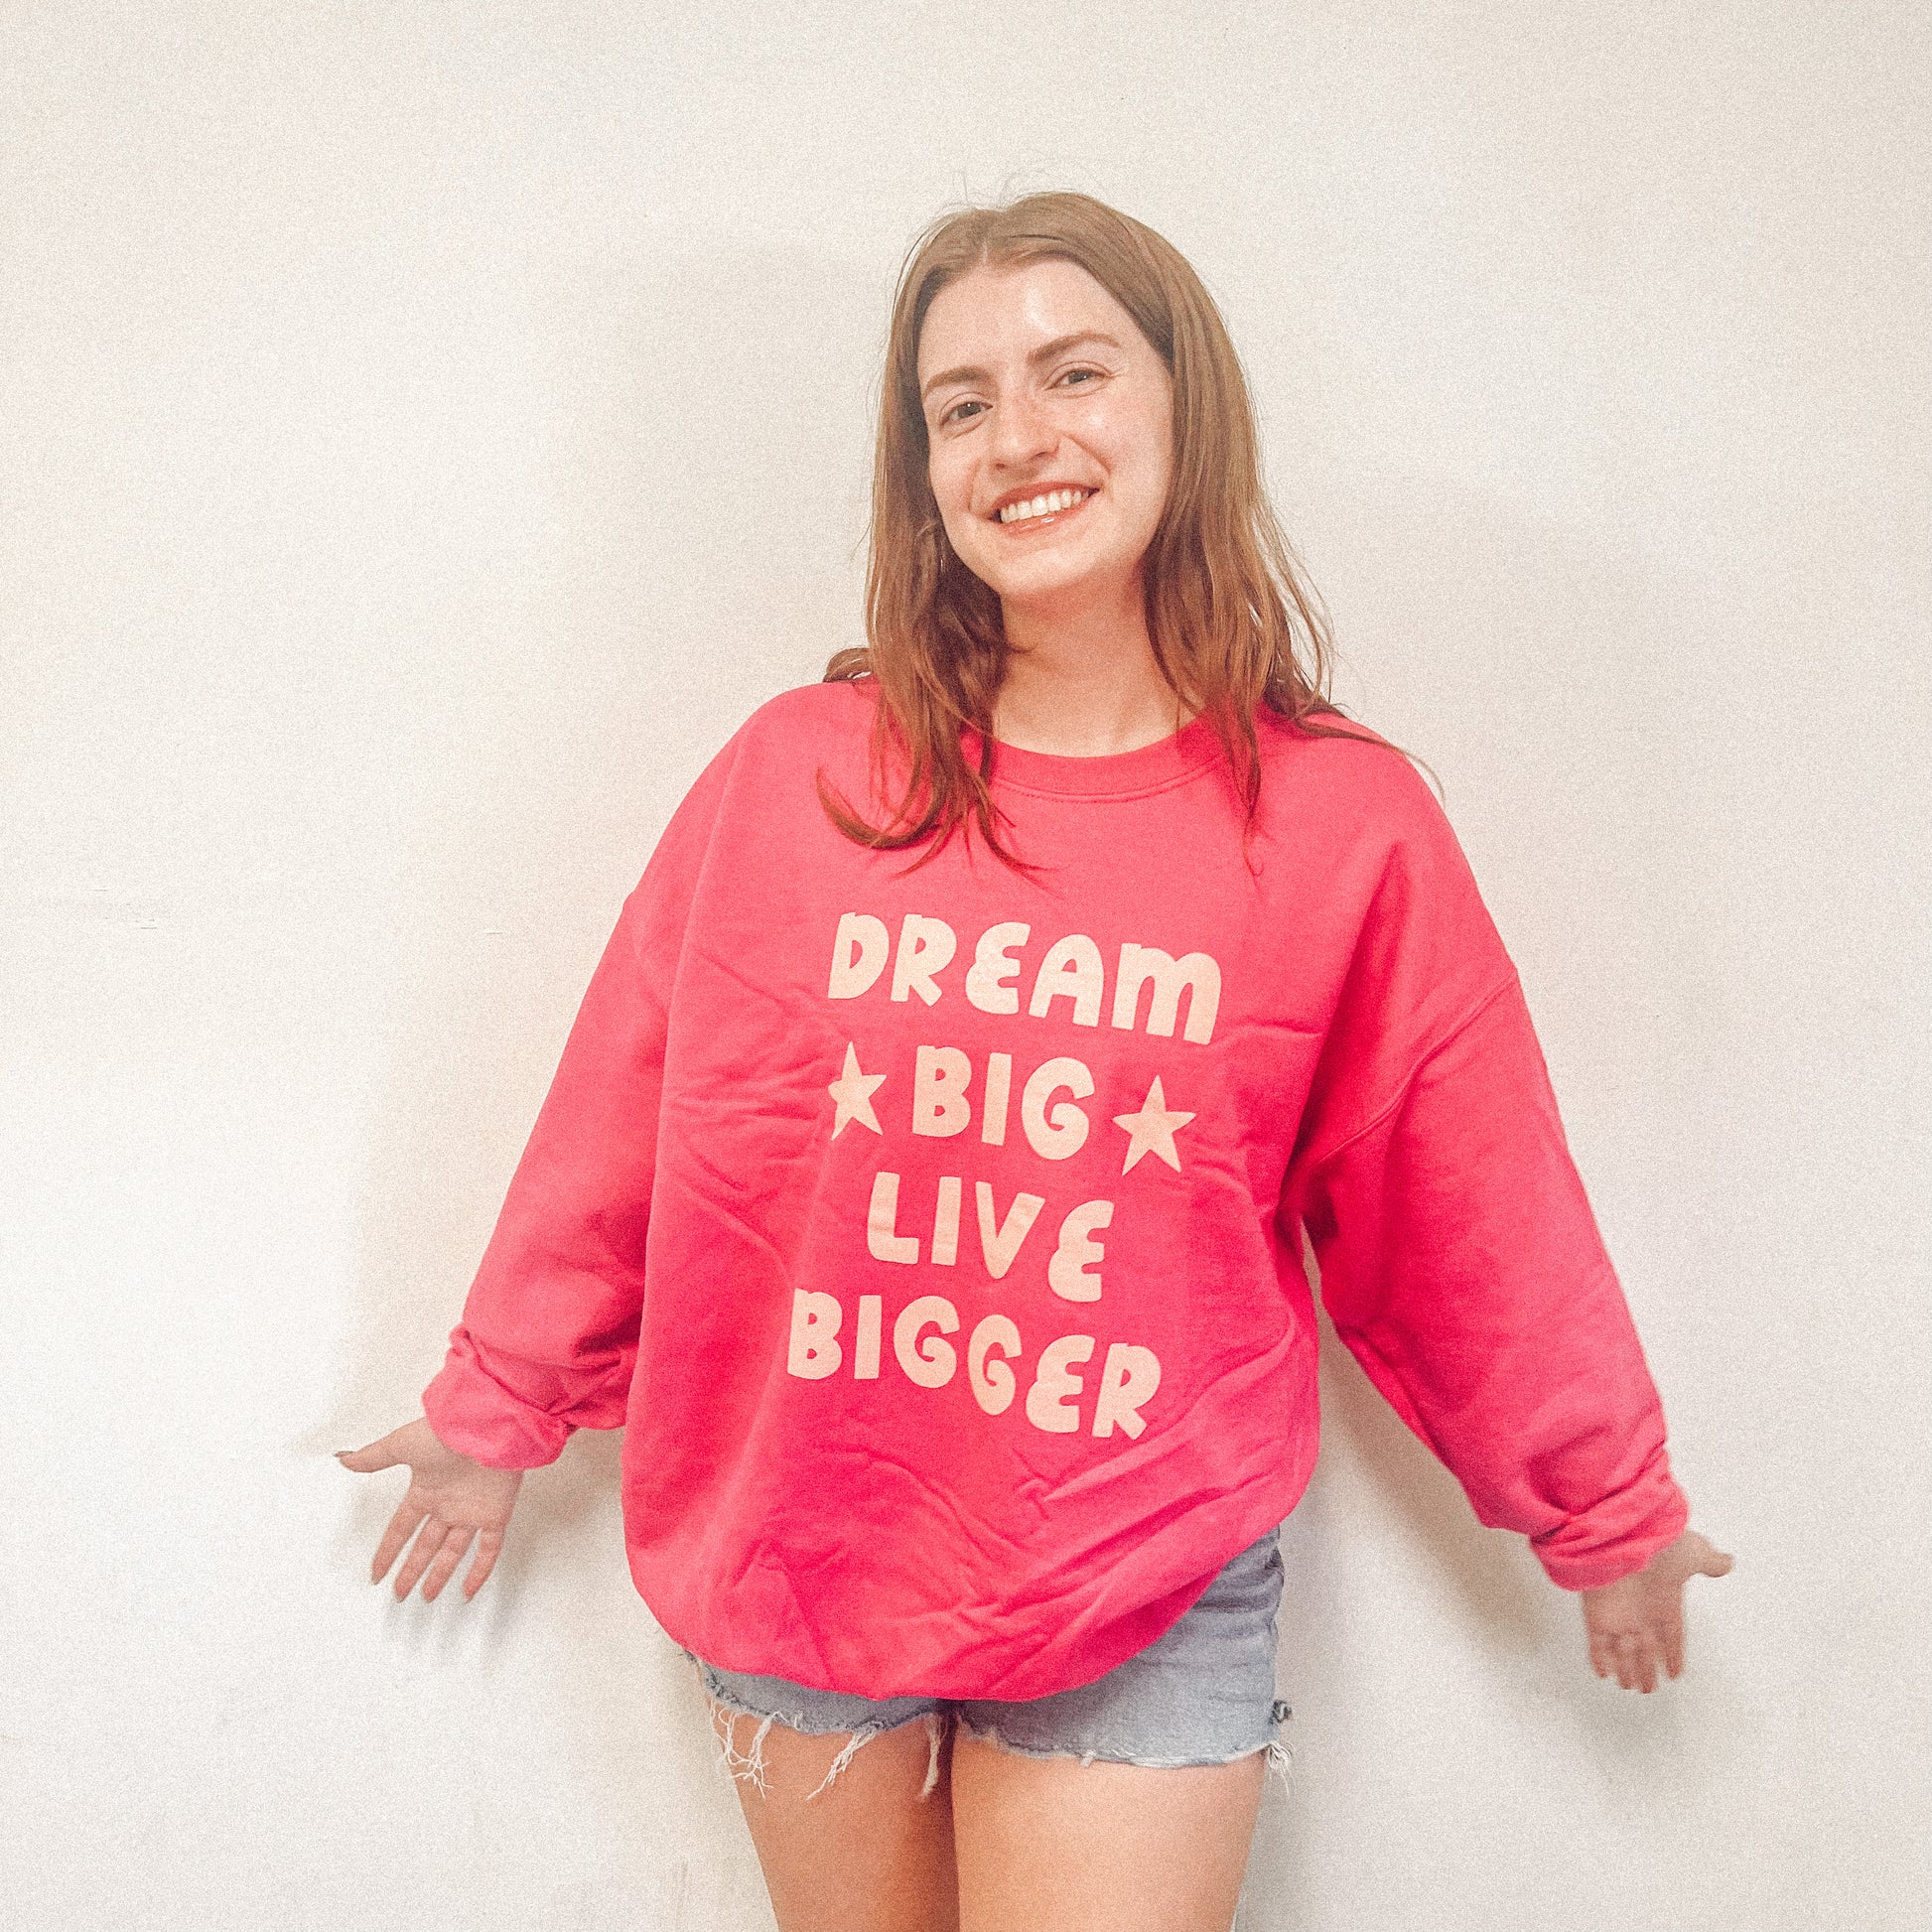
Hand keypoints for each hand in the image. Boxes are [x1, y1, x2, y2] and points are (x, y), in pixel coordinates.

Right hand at [336, 1418, 524, 1601]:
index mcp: (425, 1490)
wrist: (487, 1427)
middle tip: (400, 1590)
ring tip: (426, 1596)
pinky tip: (468, 1591)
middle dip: (411, 1569)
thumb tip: (346, 1460)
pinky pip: (489, 1550)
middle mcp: (447, 1504)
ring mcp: (471, 1511)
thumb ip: (374, 1457)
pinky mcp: (495, 1515)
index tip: (377, 1569)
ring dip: (439, 1575)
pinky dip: (479, 1572)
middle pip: (425, 1546)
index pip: (401, 1528)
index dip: (388, 1550)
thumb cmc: (448, 1431)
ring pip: (453, 1552)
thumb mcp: (401, 1445)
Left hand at [1580, 1527, 1733, 1691]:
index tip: (1674, 1670)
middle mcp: (1642, 1613)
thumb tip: (1726, 1561)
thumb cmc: (1661, 1546)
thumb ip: (1708, 1562)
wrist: (1625, 1539)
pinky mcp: (1597, 1617)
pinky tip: (1603, 1673)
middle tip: (1648, 1689)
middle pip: (1646, 1649)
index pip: (1671, 1635)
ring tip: (1631, 1686)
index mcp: (1665, 1602)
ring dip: (1627, 1670)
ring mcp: (1619, 1616)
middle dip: (1647, 1669)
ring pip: (1624, 1652)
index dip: (1673, 1653)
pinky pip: (1597, 1645)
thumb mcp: (1694, 1553)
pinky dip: (1600, 1660)